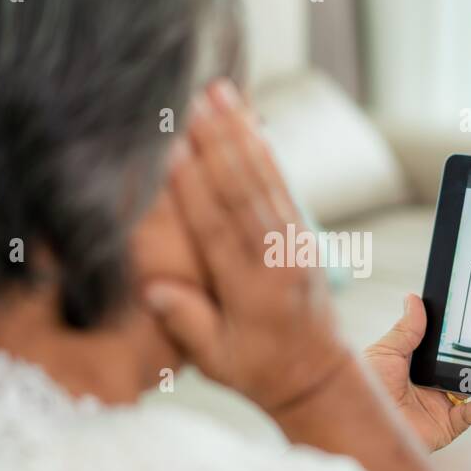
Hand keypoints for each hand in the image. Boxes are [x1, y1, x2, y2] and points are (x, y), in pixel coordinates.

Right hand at [143, 79, 351, 414]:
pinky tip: (251, 125)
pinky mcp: (304, 236)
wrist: (317, 376)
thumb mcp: (217, 361)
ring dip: (241, 134)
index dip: (193, 188)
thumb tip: (153, 289)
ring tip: (222, 93)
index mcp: (252, 289)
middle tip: (196, 100)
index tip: (172, 151)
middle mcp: (277, 258)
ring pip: (265, 179)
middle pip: (242, 191)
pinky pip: (284, 186)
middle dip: (217, 142)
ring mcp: (295, 243)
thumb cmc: (259, 372)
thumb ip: (188, 323)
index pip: (216, 228)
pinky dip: (267, 153)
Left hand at [363, 293, 470, 451]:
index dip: (453, 337)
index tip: (470, 321)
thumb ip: (405, 329)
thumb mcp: (385, 352)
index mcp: (412, 367)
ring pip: (469, 389)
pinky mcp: (446, 425)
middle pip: (458, 368)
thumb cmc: (365, 391)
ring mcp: (438, 406)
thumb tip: (414, 301)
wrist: (363, 425)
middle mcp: (427, 386)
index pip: (439, 349)